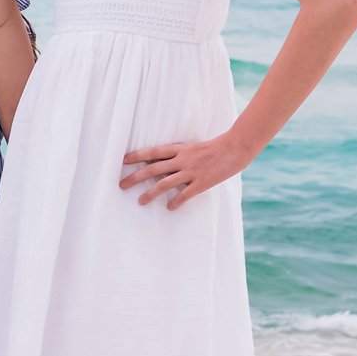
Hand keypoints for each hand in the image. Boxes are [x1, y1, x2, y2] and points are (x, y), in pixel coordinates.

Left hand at [119, 130, 258, 209]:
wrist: (234, 148)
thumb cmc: (214, 147)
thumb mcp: (192, 147)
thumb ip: (178, 154)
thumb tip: (162, 162)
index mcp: (179, 149)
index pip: (153, 152)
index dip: (137, 155)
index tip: (123, 160)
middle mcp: (182, 160)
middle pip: (153, 168)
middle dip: (135, 177)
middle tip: (121, 185)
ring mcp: (191, 172)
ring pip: (164, 184)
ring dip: (150, 194)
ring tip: (140, 202)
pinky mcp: (201, 183)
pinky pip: (184, 195)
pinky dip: (176, 202)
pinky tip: (170, 208)